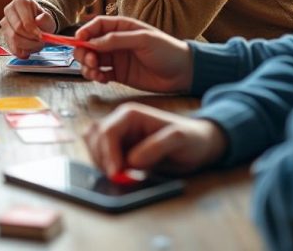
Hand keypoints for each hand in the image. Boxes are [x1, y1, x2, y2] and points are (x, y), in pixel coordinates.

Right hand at [0, 0, 55, 56]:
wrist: (37, 22)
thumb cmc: (41, 19)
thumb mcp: (48, 17)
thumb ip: (45, 19)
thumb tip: (38, 21)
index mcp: (19, 2)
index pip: (23, 21)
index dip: (33, 32)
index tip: (41, 37)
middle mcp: (8, 11)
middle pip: (17, 30)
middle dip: (31, 40)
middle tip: (41, 42)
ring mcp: (5, 23)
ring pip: (13, 39)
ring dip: (28, 46)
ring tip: (36, 44)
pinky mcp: (4, 35)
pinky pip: (12, 47)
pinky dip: (22, 52)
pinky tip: (29, 50)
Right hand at [73, 16, 193, 92]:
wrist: (183, 73)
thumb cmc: (167, 50)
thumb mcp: (144, 40)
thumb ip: (117, 40)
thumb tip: (92, 43)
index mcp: (122, 28)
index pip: (96, 25)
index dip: (85, 32)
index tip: (79, 41)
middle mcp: (116, 42)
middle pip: (89, 44)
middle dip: (84, 52)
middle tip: (90, 60)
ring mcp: (116, 59)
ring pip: (91, 60)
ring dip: (87, 66)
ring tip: (95, 73)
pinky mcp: (118, 75)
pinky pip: (99, 74)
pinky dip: (96, 77)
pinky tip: (102, 79)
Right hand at [84, 102, 226, 175]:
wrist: (200, 144)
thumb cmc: (192, 138)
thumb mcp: (180, 139)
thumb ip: (157, 147)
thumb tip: (132, 161)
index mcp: (130, 114)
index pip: (107, 131)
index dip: (107, 153)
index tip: (115, 173)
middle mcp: (119, 122)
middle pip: (94, 137)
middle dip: (101, 158)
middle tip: (116, 177)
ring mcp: (118, 135)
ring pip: (93, 145)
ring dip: (100, 161)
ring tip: (119, 175)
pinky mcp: (119, 148)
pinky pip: (101, 155)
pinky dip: (104, 165)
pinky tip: (119, 174)